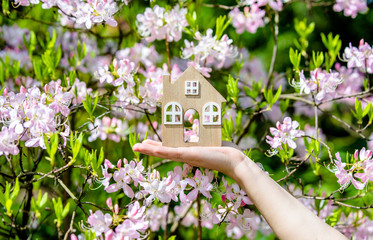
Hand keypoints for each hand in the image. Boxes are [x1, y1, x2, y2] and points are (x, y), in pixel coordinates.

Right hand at [132, 139, 246, 182]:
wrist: (233, 161)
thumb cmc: (224, 151)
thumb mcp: (210, 140)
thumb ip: (203, 136)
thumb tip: (204, 126)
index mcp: (188, 152)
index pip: (169, 148)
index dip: (157, 146)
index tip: (147, 142)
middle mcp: (184, 155)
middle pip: (162, 152)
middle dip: (148, 149)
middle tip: (135, 147)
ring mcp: (185, 156)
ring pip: (163, 153)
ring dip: (149, 151)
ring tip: (136, 148)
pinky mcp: (188, 155)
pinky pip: (170, 153)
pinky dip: (159, 151)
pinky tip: (149, 149)